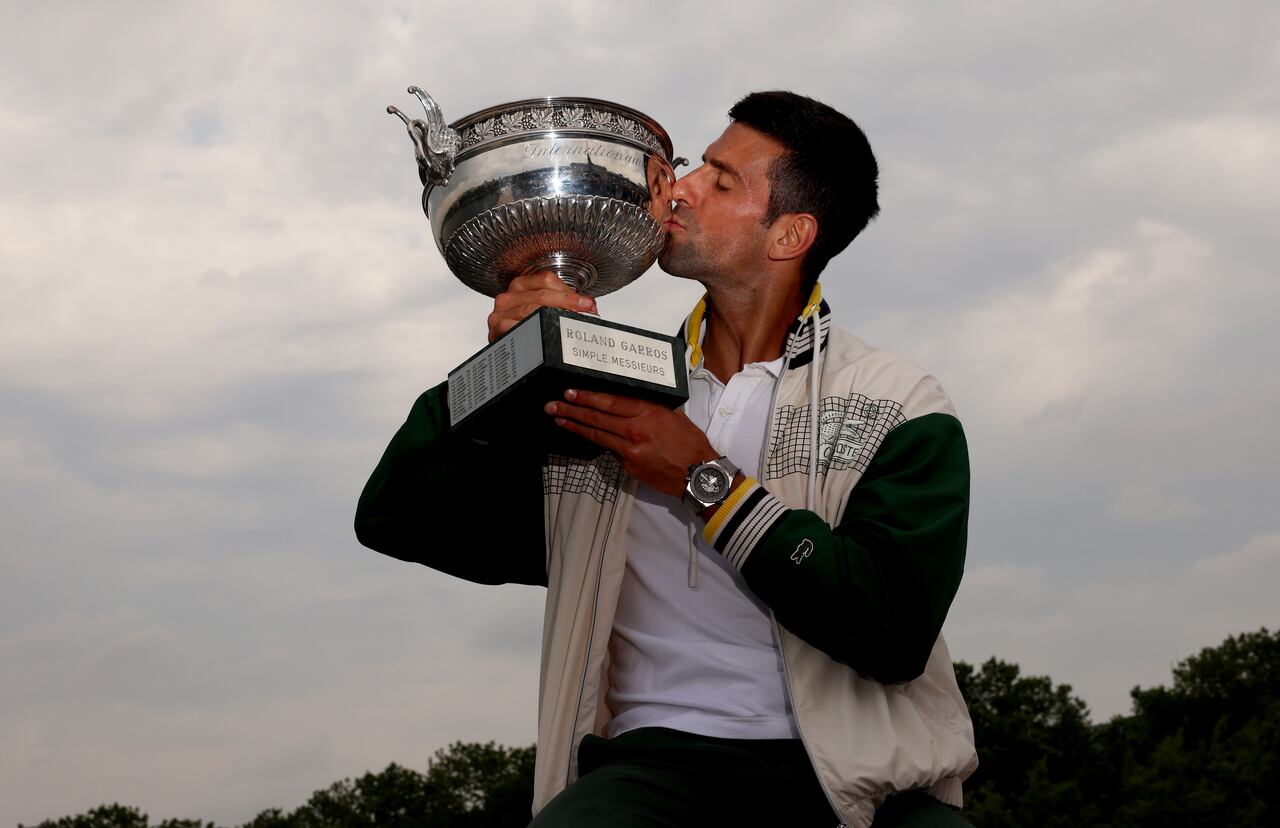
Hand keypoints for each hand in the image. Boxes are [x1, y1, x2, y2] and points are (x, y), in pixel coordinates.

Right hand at [487, 271, 597, 342]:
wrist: (508, 355)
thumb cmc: (528, 329)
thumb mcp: (544, 311)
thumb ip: (565, 305)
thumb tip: (589, 307)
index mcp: (521, 285)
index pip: (546, 280)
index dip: (569, 292)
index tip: (586, 303)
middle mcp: (508, 297)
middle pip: (541, 295)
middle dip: (567, 304)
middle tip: (585, 313)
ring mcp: (500, 314)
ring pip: (532, 311)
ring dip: (554, 318)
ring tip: (571, 325)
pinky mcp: (497, 330)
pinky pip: (518, 328)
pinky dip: (535, 332)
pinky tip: (547, 337)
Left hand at [545, 389, 716, 496]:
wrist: (698, 474)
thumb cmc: (689, 443)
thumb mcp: (671, 416)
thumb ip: (647, 410)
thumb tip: (625, 404)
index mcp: (647, 413)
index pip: (609, 402)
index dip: (587, 397)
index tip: (570, 392)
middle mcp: (635, 430)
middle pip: (596, 418)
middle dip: (572, 410)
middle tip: (553, 406)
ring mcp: (630, 451)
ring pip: (597, 436)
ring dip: (575, 427)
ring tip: (560, 420)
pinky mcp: (628, 466)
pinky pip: (610, 452)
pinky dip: (599, 444)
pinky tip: (588, 438)